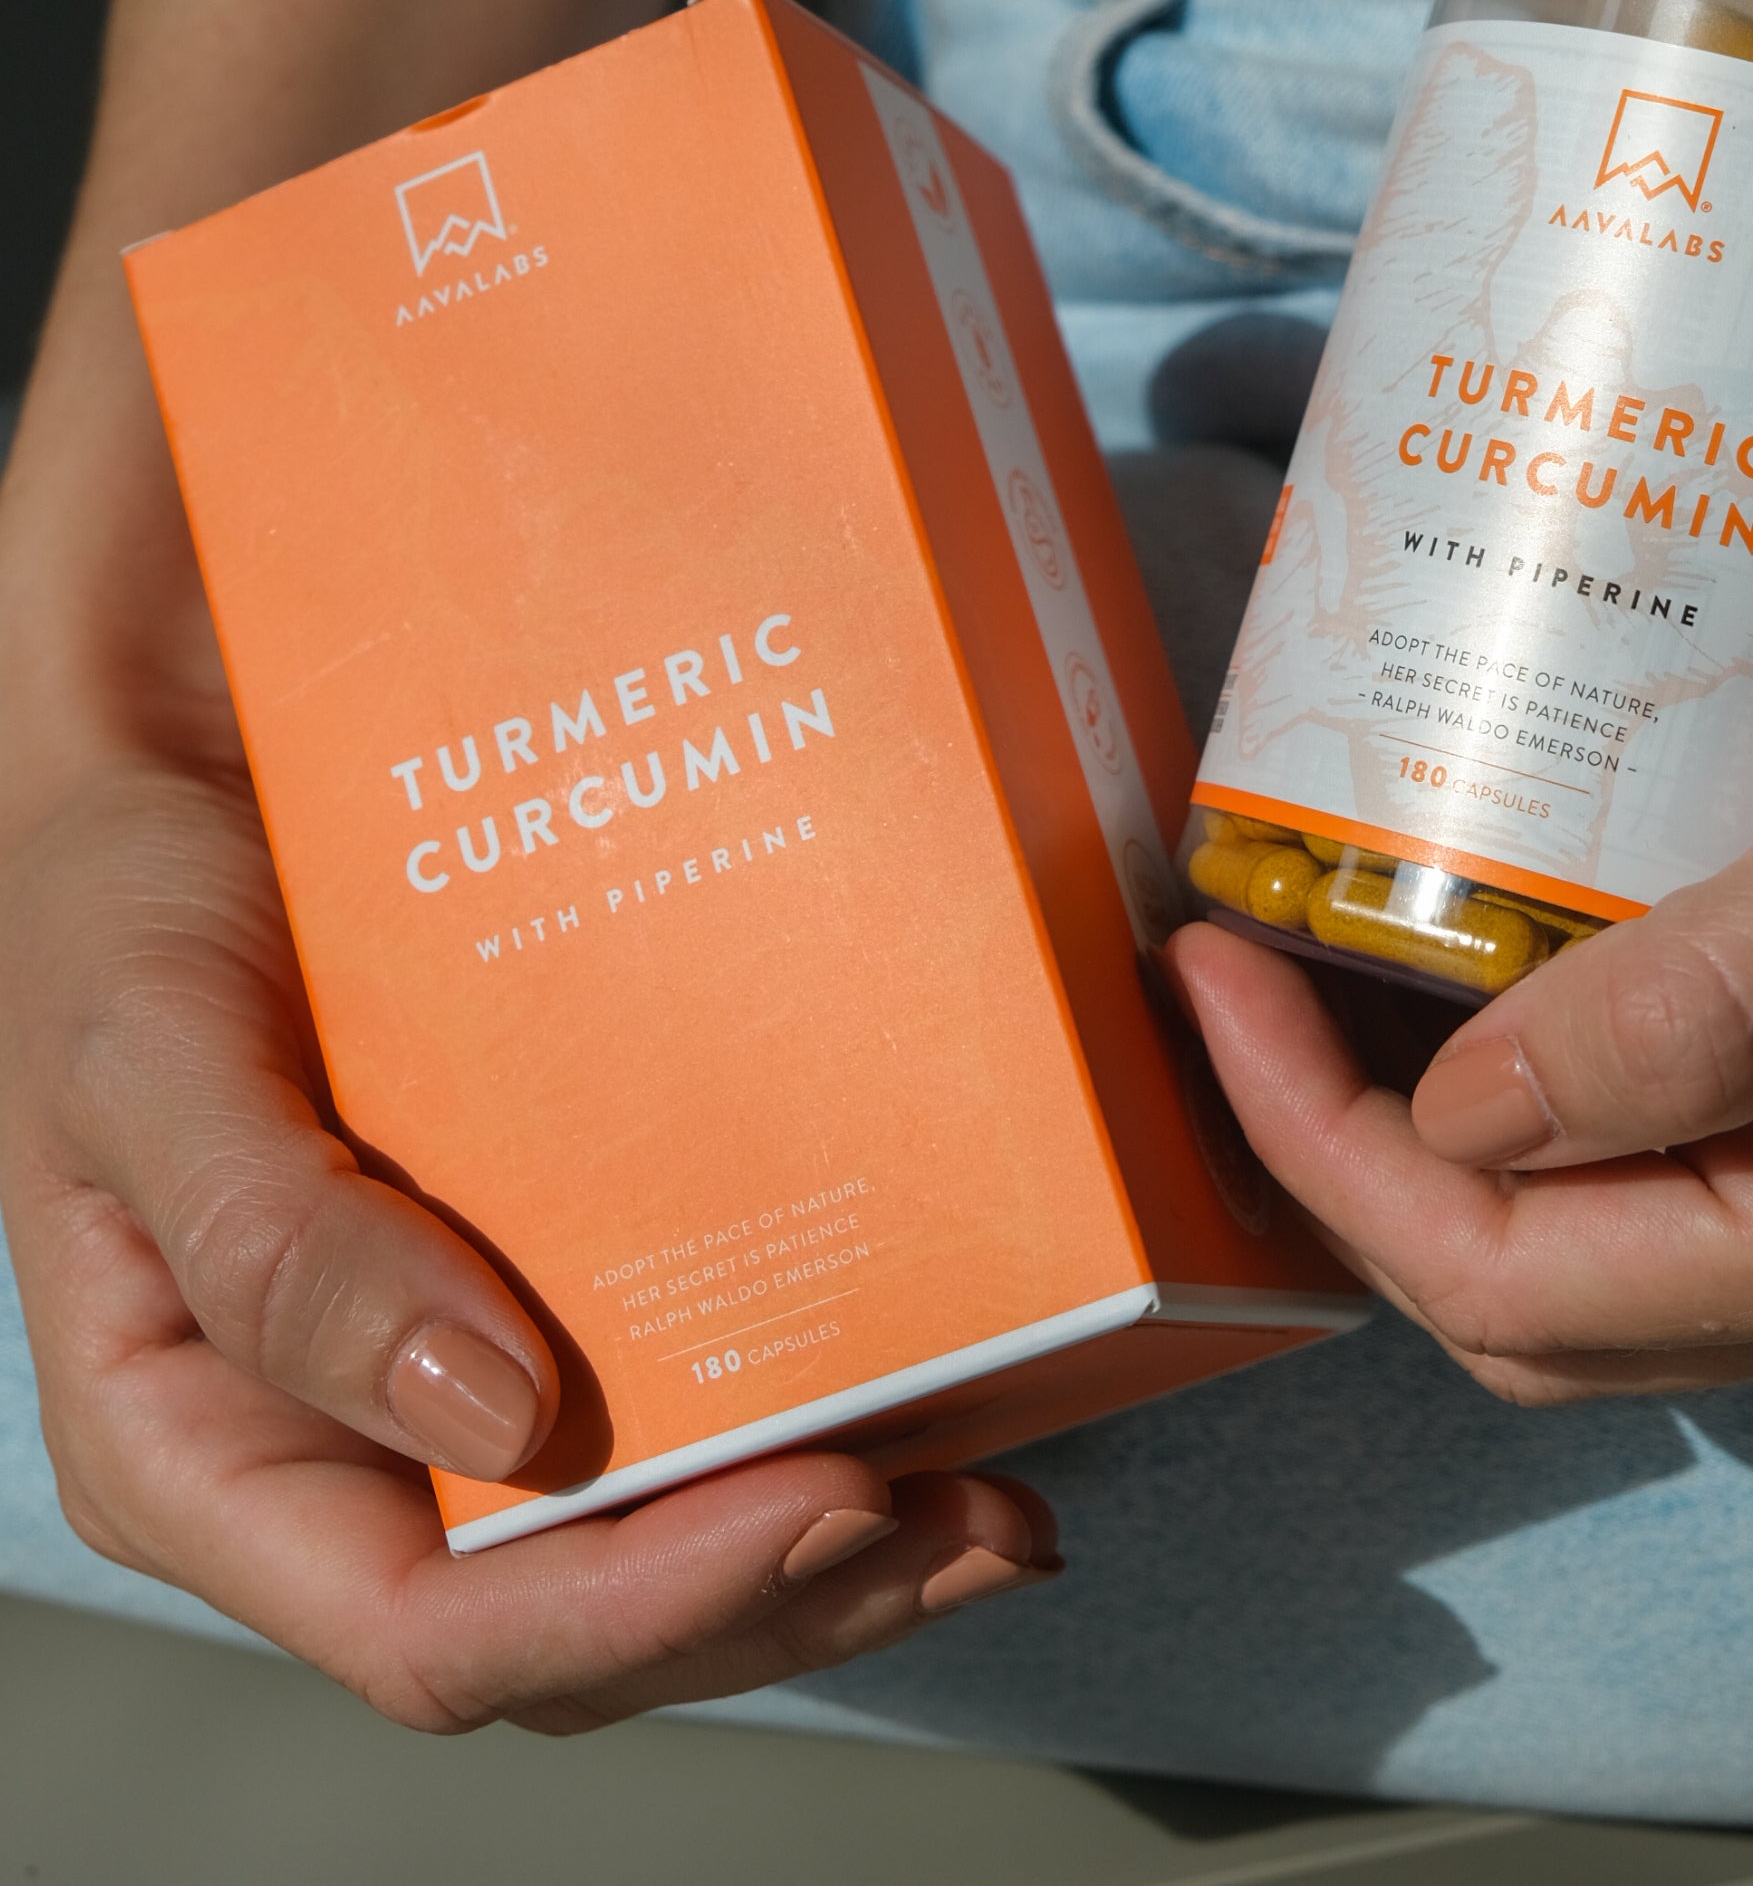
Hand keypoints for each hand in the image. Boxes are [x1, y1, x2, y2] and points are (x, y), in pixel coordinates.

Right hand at [0, 756, 1057, 1732]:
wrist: (192, 758)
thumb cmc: (121, 908)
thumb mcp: (145, 1063)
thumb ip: (271, 1248)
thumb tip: (492, 1423)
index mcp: (213, 1451)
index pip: (434, 1627)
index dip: (639, 1603)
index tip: (820, 1503)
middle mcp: (353, 1448)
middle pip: (587, 1616)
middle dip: (786, 1594)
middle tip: (968, 1520)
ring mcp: (465, 1371)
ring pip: (662, 1533)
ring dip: (843, 1539)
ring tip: (999, 1497)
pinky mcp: (556, 1276)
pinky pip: (694, 1383)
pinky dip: (822, 1394)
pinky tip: (948, 1354)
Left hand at [1178, 479, 1752, 1402]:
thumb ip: (1724, 999)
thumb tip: (1476, 1122)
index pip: (1529, 1280)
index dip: (1336, 1151)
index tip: (1218, 975)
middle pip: (1536, 1298)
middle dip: (1353, 1159)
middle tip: (1243, 972)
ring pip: (1589, 1245)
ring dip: (1431, 1135)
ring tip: (1320, 969)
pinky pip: (1664, 1158)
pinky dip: (1537, 1088)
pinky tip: (1482, 960)